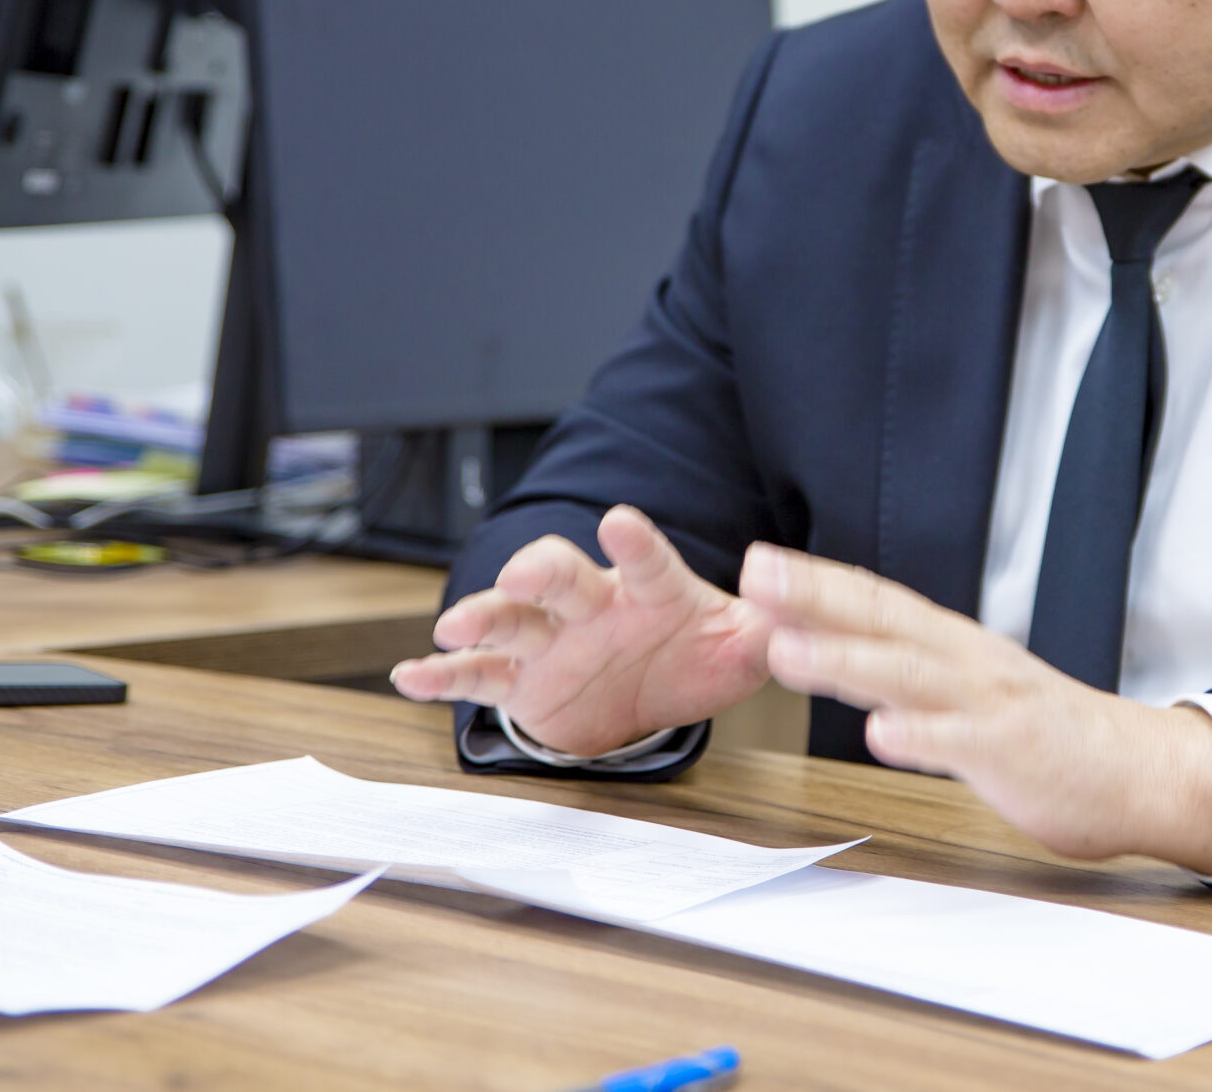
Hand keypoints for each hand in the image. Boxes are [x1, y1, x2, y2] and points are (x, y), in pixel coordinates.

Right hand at [390, 506, 772, 756]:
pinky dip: (443, 676)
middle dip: (538, 572)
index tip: (620, 520)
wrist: (657, 690)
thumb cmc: (698, 653)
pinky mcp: (523, 679)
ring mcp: (551, 639)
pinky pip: (479, 675)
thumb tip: (798, 619)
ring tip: (453, 626)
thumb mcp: (745, 646)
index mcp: (649, 590)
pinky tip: (413, 675)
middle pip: (561, 577)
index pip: (645, 560)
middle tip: (522, 575)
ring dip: (481, 616)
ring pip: (511, 619)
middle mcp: (592, 605)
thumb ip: (771, 631)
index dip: (634, 542)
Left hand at [741, 542, 1211, 871]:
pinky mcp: (1012, 752)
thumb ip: (904, 670)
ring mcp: (989, 704)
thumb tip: (828, 646)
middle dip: (816, 597)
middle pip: (884, 620)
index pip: (877, 600)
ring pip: (910, 675)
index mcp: (953, 645)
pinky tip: (879, 736)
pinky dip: (920, 738)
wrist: (1136, 770)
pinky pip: (961, 744)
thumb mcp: (966, 688)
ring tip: (788, 650)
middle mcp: (967, 661)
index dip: (818, 581)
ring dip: (847, 660)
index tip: (758, 563)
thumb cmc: (1043, 731)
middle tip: (756, 574)